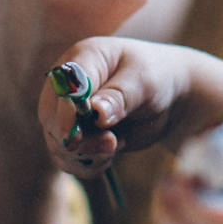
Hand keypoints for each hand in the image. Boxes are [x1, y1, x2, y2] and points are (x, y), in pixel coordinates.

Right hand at [39, 35, 222, 178]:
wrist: (172, 96)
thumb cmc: (161, 77)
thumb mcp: (146, 82)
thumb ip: (120, 96)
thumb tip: (94, 112)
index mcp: (82, 59)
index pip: (59, 85)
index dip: (67, 111)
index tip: (89, 131)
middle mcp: (69, 84)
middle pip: (50, 117)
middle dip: (74, 138)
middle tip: (108, 147)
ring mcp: (69, 111)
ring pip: (57, 142)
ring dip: (81, 155)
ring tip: (112, 151)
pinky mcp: (77, 134)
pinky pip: (70, 157)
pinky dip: (86, 164)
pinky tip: (108, 159)